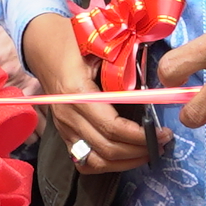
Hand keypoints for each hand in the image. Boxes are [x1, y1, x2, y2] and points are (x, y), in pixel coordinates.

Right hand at [23, 13, 151, 174]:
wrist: (41, 47)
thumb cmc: (72, 41)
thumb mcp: (98, 46)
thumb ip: (122, 67)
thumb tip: (153, 87)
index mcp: (76, 93)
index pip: (112, 128)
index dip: (140, 136)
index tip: (163, 132)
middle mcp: (67, 116)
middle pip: (106, 149)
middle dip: (140, 151)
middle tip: (163, 142)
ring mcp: (63, 128)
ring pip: (95, 162)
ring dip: (125, 163)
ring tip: (148, 153)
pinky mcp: (64, 134)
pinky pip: (84, 161)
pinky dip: (107, 164)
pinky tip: (126, 157)